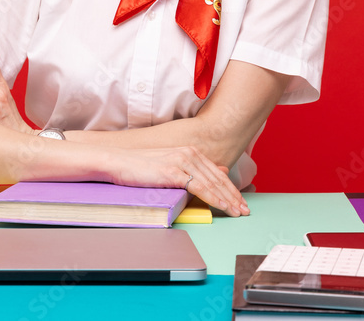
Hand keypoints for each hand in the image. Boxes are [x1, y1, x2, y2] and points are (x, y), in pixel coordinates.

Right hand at [106, 145, 248, 216]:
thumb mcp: (171, 164)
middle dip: (234, 196)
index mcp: (190, 152)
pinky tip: (223, 207)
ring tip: (238, 212)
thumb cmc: (141, 166)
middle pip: (218, 179)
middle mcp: (190, 154)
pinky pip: (200, 188)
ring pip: (212, 184)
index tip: (241, 201)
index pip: (217, 173)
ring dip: (228, 200)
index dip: (231, 188)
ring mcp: (182, 161)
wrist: (119, 162)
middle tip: (245, 210)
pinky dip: (214, 198)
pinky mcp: (174, 172)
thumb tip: (218, 170)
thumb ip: (193, 168)